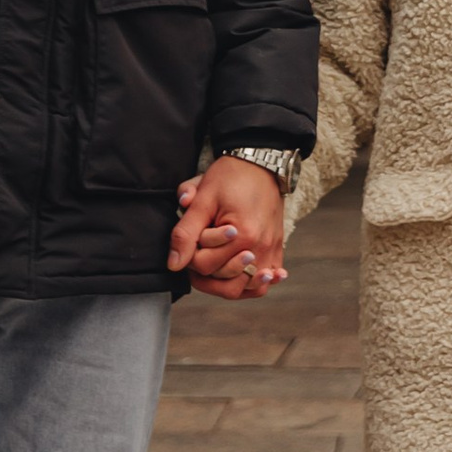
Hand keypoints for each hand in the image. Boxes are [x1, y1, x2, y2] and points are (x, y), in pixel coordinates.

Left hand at [170, 158, 285, 297]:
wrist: (260, 162)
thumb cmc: (230, 177)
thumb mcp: (202, 199)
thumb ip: (186, 232)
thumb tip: (174, 264)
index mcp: (241, 235)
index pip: (205, 267)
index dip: (190, 258)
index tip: (191, 241)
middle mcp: (259, 247)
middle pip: (226, 284)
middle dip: (206, 275)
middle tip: (198, 257)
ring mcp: (270, 249)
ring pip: (248, 289)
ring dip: (229, 285)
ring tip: (216, 273)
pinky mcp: (276, 248)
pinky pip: (267, 279)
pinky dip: (255, 284)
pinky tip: (246, 279)